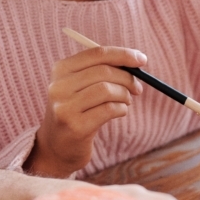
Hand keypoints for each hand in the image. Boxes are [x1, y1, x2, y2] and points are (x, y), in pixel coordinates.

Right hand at [25, 46, 145, 177]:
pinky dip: (121, 109)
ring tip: (126, 101)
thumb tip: (136, 59)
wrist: (57, 146)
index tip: (142, 60)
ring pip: (107, 90)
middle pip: (104, 71)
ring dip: (124, 95)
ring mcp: (65, 108)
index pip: (97, 53)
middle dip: (127, 78)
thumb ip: (102, 69)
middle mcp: (59, 86)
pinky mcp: (76, 127)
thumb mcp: (80, 86)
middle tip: (137, 88)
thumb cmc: (77, 110)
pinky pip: (109, 110)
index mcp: (60, 70)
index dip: (123, 54)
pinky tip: (119, 112)